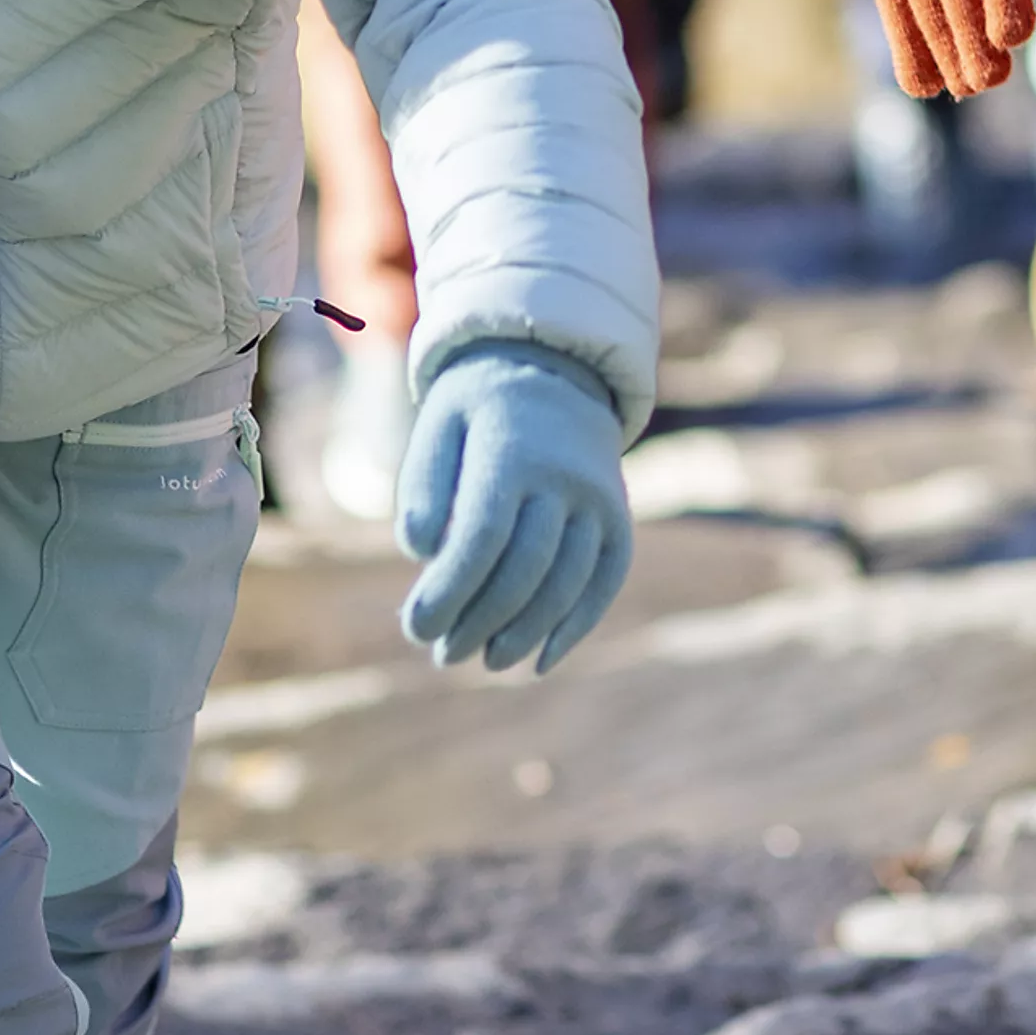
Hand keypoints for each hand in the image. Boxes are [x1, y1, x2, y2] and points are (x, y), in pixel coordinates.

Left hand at [395, 339, 635, 673]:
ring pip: (567, 582)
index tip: (416, 629)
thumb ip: (423, 486)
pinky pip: (606, 581)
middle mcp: (564, 476)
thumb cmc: (478, 411)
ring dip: (525, 633)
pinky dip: (577, 627)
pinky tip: (541, 662)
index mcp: (511, 450)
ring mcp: (599, 499)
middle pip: (525, 568)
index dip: (448, 591)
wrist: (555, 371)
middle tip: (443, 653)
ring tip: (486, 660)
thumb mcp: (438, 426)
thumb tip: (420, 552)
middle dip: (480, 621)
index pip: (481, 537)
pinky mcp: (619, 519)